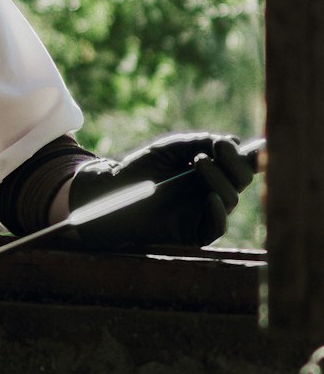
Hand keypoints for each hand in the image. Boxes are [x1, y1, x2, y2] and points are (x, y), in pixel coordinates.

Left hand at [68, 132, 255, 249]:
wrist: (115, 191)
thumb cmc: (142, 167)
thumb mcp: (172, 147)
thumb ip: (202, 141)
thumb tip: (234, 143)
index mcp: (213, 169)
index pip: (242, 163)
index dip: (255, 155)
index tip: (257, 144)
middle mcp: (214, 190)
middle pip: (243, 179)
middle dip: (235, 162)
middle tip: (219, 147)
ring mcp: (206, 211)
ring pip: (231, 197)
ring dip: (219, 177)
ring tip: (199, 162)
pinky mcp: (196, 232)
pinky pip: (217, 226)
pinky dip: (218, 211)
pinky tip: (210, 197)